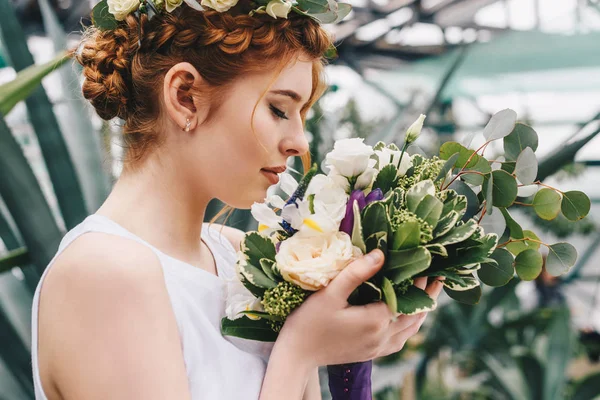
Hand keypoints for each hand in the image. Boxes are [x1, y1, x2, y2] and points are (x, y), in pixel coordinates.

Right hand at [276, 249, 442, 367]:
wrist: (296, 355)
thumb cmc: (308, 322)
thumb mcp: (330, 293)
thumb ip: (356, 273)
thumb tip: (381, 254)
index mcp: (375, 320)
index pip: (408, 298)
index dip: (419, 281)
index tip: (428, 262)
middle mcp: (382, 337)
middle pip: (415, 314)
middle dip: (427, 294)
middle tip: (438, 275)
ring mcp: (378, 348)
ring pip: (411, 329)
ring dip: (422, 310)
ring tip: (430, 292)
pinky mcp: (372, 353)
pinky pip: (401, 339)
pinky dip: (411, 325)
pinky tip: (409, 316)